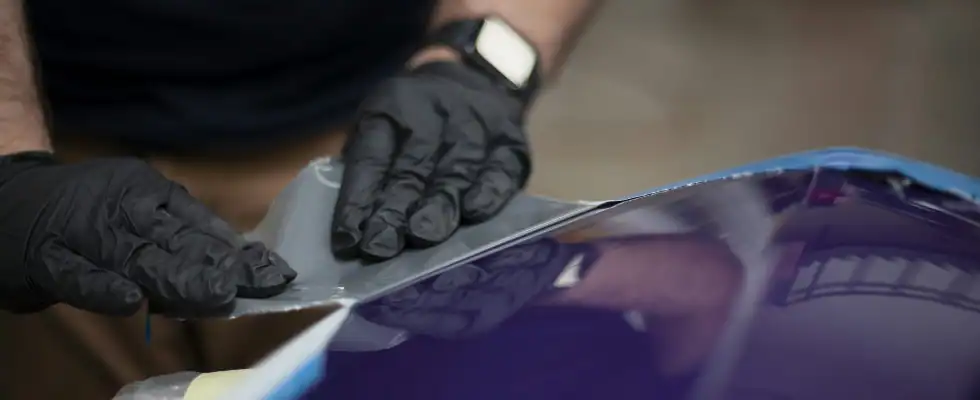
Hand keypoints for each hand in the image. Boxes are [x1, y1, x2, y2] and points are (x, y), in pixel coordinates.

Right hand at [0, 152, 296, 316]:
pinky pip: (77, 275)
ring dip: (177, 278)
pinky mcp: (49, 258)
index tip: (275, 272)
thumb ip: (182, 233)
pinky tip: (130, 300)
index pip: (201, 224)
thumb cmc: (87, 209)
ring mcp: (84, 232)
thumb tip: (238, 256)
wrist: (9, 200)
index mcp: (148, 192)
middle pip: (176, 240)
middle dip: (219, 265)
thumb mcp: (139, 210)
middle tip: (257, 283)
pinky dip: (102, 287)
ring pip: (135, 257)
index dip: (238, 251)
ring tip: (217, 294)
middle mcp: (120, 207)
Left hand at [332, 60, 530, 259]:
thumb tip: (352, 230)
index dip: (358, 198)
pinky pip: (500, 168)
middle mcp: (432, 112)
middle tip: (381, 246)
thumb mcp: (381, 128)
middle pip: (412, 166)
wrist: (476, 78)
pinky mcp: (510, 142)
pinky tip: (475, 212)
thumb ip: (367, 171)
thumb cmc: (415, 122)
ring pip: (455, 169)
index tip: (348, 238)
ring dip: (439, 206)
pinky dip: (488, 191)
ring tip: (422, 235)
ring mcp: (475, 125)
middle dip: (395, 209)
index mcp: (390, 109)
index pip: (370, 156)